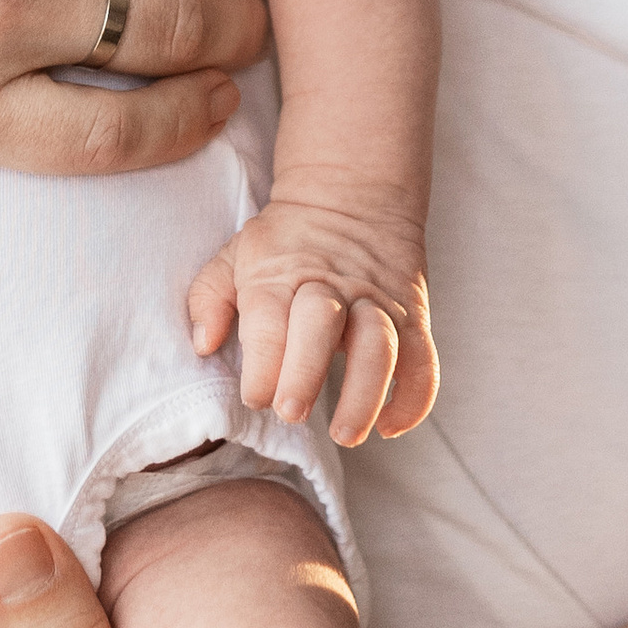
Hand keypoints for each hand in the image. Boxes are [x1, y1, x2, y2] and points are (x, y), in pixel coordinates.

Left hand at [188, 195, 437, 443]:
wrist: (354, 193)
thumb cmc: (286, 240)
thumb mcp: (237, 253)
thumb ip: (210, 297)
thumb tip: (203, 344)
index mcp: (280, 275)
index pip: (269, 321)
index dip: (261, 365)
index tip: (255, 398)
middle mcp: (332, 287)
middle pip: (322, 325)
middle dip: (304, 373)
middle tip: (291, 412)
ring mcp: (378, 301)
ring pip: (380, 345)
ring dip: (365, 393)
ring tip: (347, 434)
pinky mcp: (412, 316)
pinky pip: (424, 361)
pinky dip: (414, 399)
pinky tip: (390, 426)